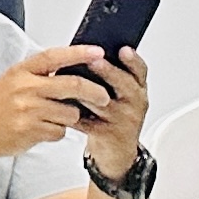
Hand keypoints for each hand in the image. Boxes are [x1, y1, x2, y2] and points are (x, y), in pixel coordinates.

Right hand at [0, 49, 126, 164]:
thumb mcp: (10, 83)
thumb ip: (37, 76)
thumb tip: (72, 71)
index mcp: (20, 72)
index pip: (54, 56)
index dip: (79, 53)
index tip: (98, 52)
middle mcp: (25, 88)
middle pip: (73, 85)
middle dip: (95, 92)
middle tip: (104, 97)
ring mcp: (28, 109)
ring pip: (71, 112)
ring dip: (69, 118)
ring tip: (53, 118)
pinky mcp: (32, 130)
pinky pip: (60, 131)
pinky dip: (56, 132)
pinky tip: (41, 130)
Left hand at [74, 48, 153, 175]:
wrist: (116, 149)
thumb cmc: (112, 114)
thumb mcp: (117, 93)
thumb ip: (107, 74)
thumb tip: (83, 51)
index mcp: (136, 87)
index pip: (140, 71)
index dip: (132, 60)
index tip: (123, 49)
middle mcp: (135, 102)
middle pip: (124, 84)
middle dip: (108, 71)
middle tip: (93, 61)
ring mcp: (123, 119)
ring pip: (102, 102)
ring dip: (84, 91)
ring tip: (70, 81)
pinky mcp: (108, 134)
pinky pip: (87, 121)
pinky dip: (71, 113)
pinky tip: (59, 106)